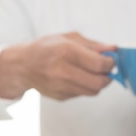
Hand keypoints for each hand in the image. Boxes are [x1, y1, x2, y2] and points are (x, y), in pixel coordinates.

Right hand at [0, 32, 115, 99]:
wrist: (22, 66)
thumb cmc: (44, 49)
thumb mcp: (68, 38)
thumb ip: (93, 45)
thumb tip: (113, 49)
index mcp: (66, 52)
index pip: (99, 64)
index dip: (110, 63)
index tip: (111, 60)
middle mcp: (63, 71)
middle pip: (99, 82)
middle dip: (108, 76)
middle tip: (106, 70)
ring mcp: (61, 86)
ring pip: (92, 91)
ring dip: (97, 83)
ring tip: (91, 73)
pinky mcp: (61, 97)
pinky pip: (82, 94)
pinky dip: (85, 87)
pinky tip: (76, 77)